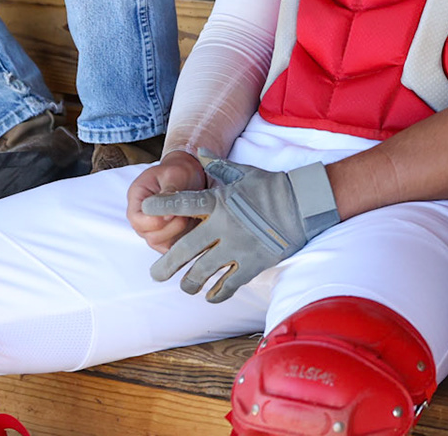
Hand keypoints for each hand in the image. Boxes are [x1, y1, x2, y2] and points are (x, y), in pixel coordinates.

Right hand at [126, 151, 207, 252]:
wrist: (188, 176)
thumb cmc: (178, 172)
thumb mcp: (173, 174)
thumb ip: (168, 192)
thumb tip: (164, 213)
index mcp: (137, 199)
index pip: (137, 220)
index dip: (154, 220)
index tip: (172, 213)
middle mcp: (143, 218)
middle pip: (150, 236)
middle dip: (171, 228)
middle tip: (186, 214)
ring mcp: (154, 230)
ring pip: (163, 245)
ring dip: (180, 234)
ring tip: (191, 217)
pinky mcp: (169, 238)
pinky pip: (174, 248)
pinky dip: (186, 241)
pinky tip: (195, 228)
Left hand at [144, 156, 337, 301]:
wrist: (303, 204)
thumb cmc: (271, 187)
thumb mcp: (243, 173)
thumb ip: (218, 166)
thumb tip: (200, 152)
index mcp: (219, 202)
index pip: (183, 204)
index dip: (162, 206)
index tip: (144, 209)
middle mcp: (223, 227)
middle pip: (185, 251)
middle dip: (166, 266)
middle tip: (156, 275)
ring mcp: (237, 248)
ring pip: (203, 273)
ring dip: (190, 283)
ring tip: (186, 286)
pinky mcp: (252, 264)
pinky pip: (228, 285)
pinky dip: (217, 293)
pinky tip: (211, 296)